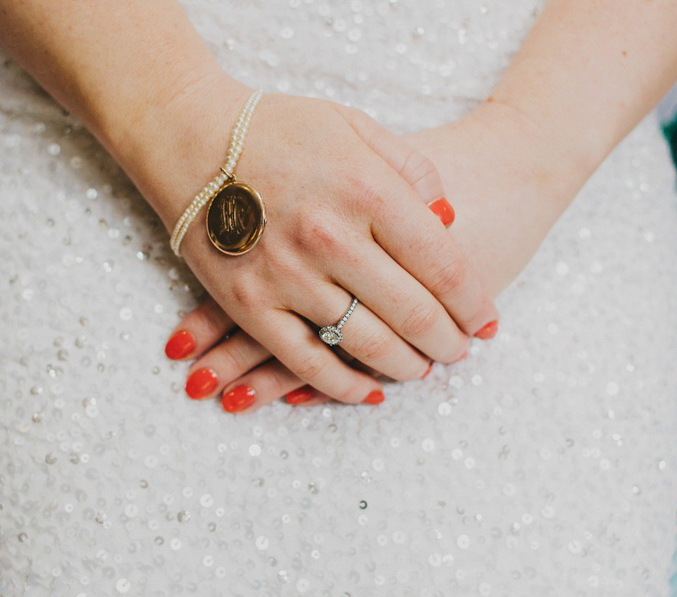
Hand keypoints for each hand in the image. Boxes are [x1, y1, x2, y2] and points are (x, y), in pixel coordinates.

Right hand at [127, 75, 498, 406]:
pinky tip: (370, 390)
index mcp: (367, 190)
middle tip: (461, 351)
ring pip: (366, 343)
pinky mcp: (248, 304)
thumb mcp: (357, 127)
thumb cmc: (280, 129)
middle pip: (413, 312)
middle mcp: (331, 237)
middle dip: (448, 341)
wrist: (189, 135)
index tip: (487, 322)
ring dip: (405, 366)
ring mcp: (287, 275)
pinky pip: (306, 361)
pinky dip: (343, 384)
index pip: (443, 265)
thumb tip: (450, 223)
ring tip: (423, 369)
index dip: (474, 302)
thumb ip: (412, 171)